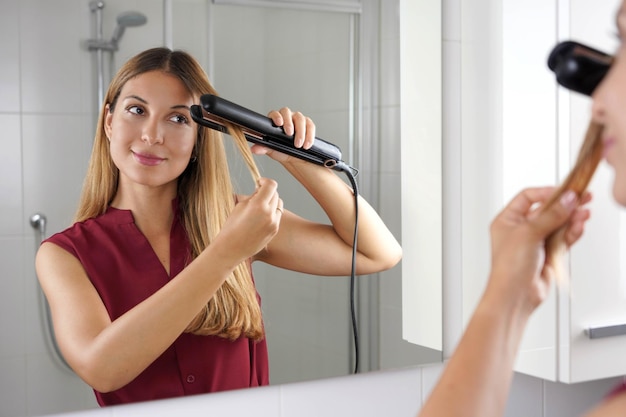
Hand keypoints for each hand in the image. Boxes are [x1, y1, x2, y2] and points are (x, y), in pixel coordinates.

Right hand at [213, 178, 283, 261]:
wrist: (231, 249)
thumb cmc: (231, 227)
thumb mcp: (239, 206)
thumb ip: (253, 196)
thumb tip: (261, 190)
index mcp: (258, 205)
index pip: (271, 185)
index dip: (265, 181)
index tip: (259, 182)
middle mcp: (269, 214)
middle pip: (275, 194)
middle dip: (267, 191)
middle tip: (257, 194)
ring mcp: (274, 223)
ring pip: (279, 204)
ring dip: (271, 201)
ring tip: (259, 206)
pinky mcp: (274, 230)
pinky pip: (277, 215)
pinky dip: (271, 212)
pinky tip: (260, 217)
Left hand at [250, 107, 315, 161]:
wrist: (295, 159)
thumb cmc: (282, 151)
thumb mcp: (272, 151)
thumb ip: (264, 148)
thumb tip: (254, 149)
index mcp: (276, 121)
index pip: (275, 113)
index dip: (276, 116)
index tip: (279, 123)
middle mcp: (287, 118)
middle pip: (287, 112)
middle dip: (289, 123)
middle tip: (289, 134)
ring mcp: (298, 120)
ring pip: (300, 119)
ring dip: (300, 132)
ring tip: (298, 145)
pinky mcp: (309, 125)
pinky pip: (310, 126)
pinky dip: (309, 136)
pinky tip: (306, 145)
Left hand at [487, 187, 590, 310]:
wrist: (515, 295)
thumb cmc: (508, 267)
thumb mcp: (528, 233)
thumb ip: (551, 216)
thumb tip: (567, 200)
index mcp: (507, 220)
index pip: (527, 197)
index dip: (546, 192)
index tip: (564, 191)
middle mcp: (519, 229)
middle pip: (546, 210)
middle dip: (564, 205)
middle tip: (582, 198)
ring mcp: (534, 242)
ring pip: (557, 224)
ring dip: (571, 219)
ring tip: (583, 214)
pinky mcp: (547, 253)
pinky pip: (562, 238)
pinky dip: (571, 233)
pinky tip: (579, 227)